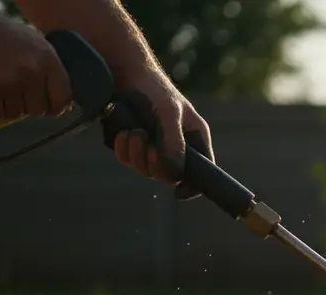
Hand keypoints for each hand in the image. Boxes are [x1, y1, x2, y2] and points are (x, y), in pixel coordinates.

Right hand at [0, 7, 71, 119]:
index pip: (63, 98)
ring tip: (2, 87)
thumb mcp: (36, 44)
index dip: (56, 107)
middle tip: (18, 93)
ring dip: (8, 105)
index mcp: (48, 60)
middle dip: (29, 106)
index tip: (50, 108)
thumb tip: (65, 103)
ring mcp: (9, 82)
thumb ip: (50, 69)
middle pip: (38, 110)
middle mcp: (32, 72)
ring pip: (16, 113)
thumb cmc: (4, 35)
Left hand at [109, 69, 214, 199]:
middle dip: (155, 165)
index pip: (203, 172)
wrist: (122, 70)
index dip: (194, 186)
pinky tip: (123, 133)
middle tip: (146, 146)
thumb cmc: (153, 88)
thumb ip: (173, 143)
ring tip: (132, 133)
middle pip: (170, 176)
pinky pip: (129, 159)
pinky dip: (124, 149)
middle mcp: (176, 145)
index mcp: (194, 139)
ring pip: (146, 169)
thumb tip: (174, 173)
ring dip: (136, 155)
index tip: (179, 193)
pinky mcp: (132, 143)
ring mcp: (153, 146)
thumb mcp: (169, 113)